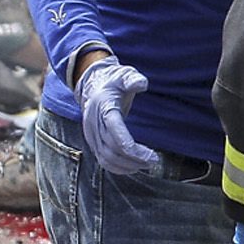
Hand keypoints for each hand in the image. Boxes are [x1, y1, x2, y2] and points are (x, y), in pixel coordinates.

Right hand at [75, 56, 161, 175]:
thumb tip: (142, 84)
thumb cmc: (112, 81)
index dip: (133, 148)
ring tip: (144, 165)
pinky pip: (101, 159)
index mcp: (103, 108)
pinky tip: (131, 168)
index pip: (115, 133)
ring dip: (125, 166)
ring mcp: (91, 134)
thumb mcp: (123, 75)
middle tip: (152, 161)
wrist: (92, 85)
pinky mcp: (92, 141)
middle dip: (133, 159)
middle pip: (112, 149)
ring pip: (105, 158)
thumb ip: (132, 79)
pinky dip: (116, 168)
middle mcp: (94, 123)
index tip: (151, 156)